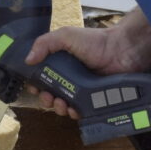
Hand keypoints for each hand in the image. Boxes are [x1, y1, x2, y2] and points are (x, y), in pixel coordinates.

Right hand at [23, 23, 150, 120]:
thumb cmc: (95, 41)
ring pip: (64, 105)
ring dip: (58, 108)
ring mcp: (81, 89)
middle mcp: (69, 77)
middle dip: (46, 99)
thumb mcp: (66, 36)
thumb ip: (44, 43)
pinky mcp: (92, 99)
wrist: (121, 51)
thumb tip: (28, 59)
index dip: (36, 84)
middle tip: (48, 98)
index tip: (34, 88)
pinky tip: (73, 110)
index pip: (42, 77)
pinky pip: (80, 111)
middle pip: (51, 94)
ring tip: (61, 104)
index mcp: (60, 63)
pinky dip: (73, 113)